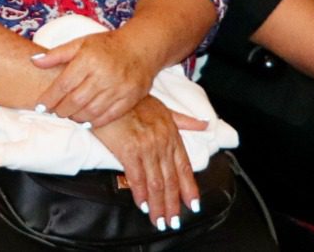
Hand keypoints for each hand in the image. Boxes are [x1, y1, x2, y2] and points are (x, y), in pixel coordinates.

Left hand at [31, 29, 157, 127]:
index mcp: (88, 59)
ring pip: (92, 110)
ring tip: (68, 116)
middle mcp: (103, 74)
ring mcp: (118, 88)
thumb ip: (56, 54)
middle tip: (54, 113)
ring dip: (76, 117)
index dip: (50, 97)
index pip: (63, 84)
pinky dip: (96, 122)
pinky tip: (86, 121)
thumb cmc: (106, 45)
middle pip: (76, 100)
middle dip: (61, 110)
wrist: (141, 48)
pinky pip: (110, 115)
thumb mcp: (80, 43)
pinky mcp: (130, 98)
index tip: (40, 106)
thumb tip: (34, 61)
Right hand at [90, 96, 207, 233]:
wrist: (108, 90)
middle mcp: (162, 142)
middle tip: (172, 222)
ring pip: (156, 183)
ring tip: (159, 221)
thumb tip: (205, 125)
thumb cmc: (132, 99)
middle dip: (172, 204)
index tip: (193, 205)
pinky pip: (136, 177)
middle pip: (171, 180)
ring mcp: (146, 146)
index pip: (184, 167)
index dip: (189, 188)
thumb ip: (184, 121)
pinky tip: (142, 205)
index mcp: (171, 134)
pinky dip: (140, 194)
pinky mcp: (128, 149)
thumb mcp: (162, 107)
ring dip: (158, 205)